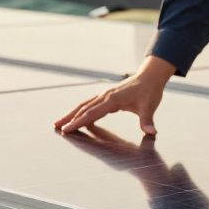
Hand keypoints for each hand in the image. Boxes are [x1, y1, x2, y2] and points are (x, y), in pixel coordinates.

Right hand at [54, 56, 175, 134]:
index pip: (91, 113)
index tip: (67, 129)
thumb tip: (151, 132)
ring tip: (60, 123)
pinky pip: (91, 104)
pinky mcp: (108, 96)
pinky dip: (82, 111)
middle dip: (69, 118)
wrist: (150, 76)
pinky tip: (78, 118)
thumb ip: (147, 120)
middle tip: (57, 127)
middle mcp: (106, 96)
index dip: (78, 122)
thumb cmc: (149, 91)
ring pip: (84, 105)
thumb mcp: (149, 107)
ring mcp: (105, 95)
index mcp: (113, 100)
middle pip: (83, 108)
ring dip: (72, 113)